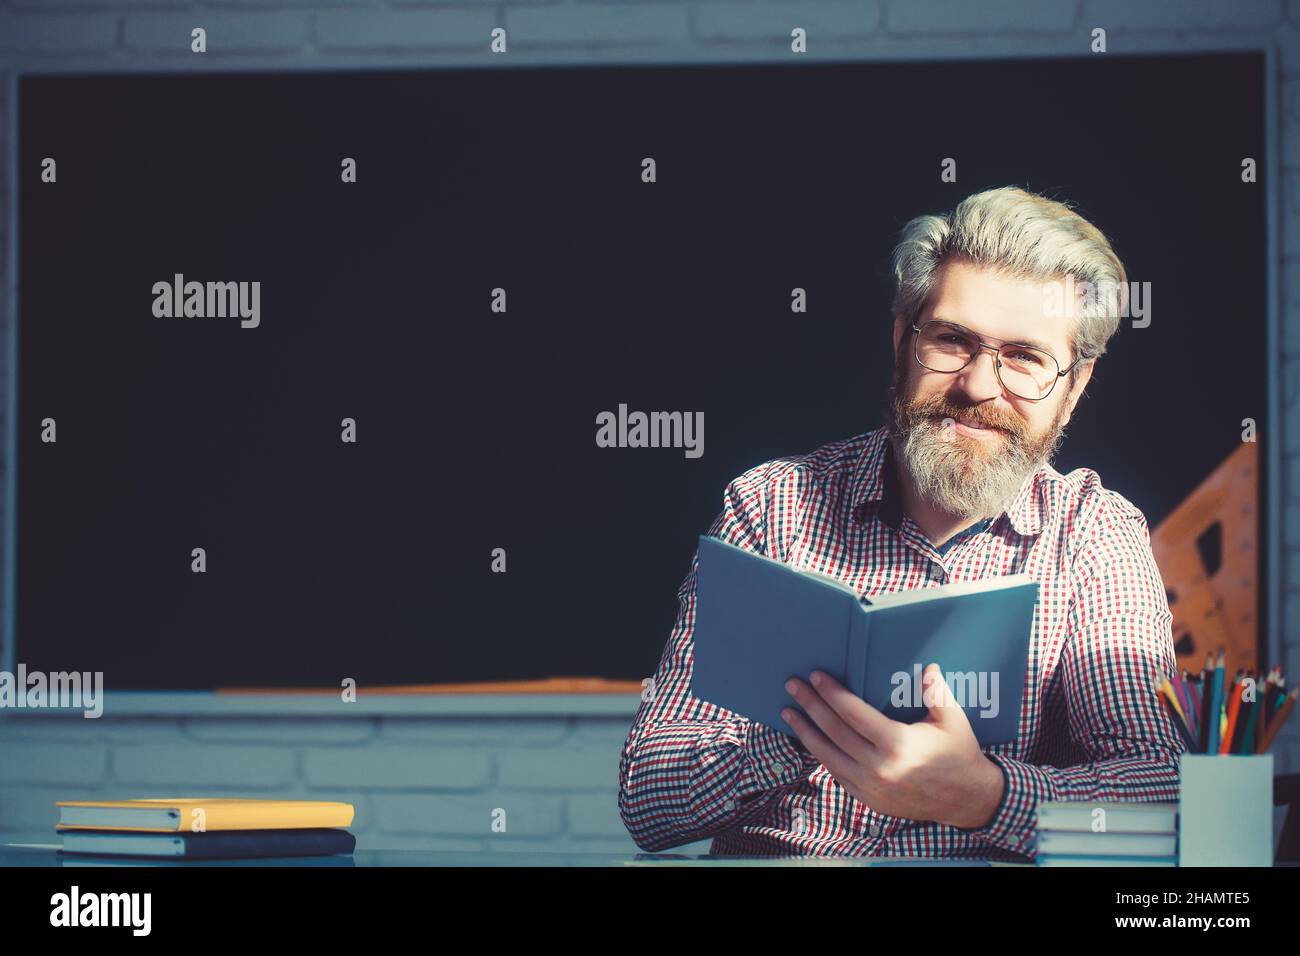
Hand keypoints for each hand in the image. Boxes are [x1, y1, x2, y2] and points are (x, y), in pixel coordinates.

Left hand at [781, 664, 1003, 829]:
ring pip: (828, 756)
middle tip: (793, 686)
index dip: (832, 693)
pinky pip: (837, 774)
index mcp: (898, 745)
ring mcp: (871, 788)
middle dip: (810, 706)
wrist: (967, 801)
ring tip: (789, 713)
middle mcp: (880, 768)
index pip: (854, 714)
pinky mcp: (869, 800)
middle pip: (834, 731)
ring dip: (805, 732)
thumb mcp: (953, 720)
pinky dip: (821, 755)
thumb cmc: (959, 754)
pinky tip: (810, 739)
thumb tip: (927, 667)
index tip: (816, 676)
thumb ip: (937, 692)